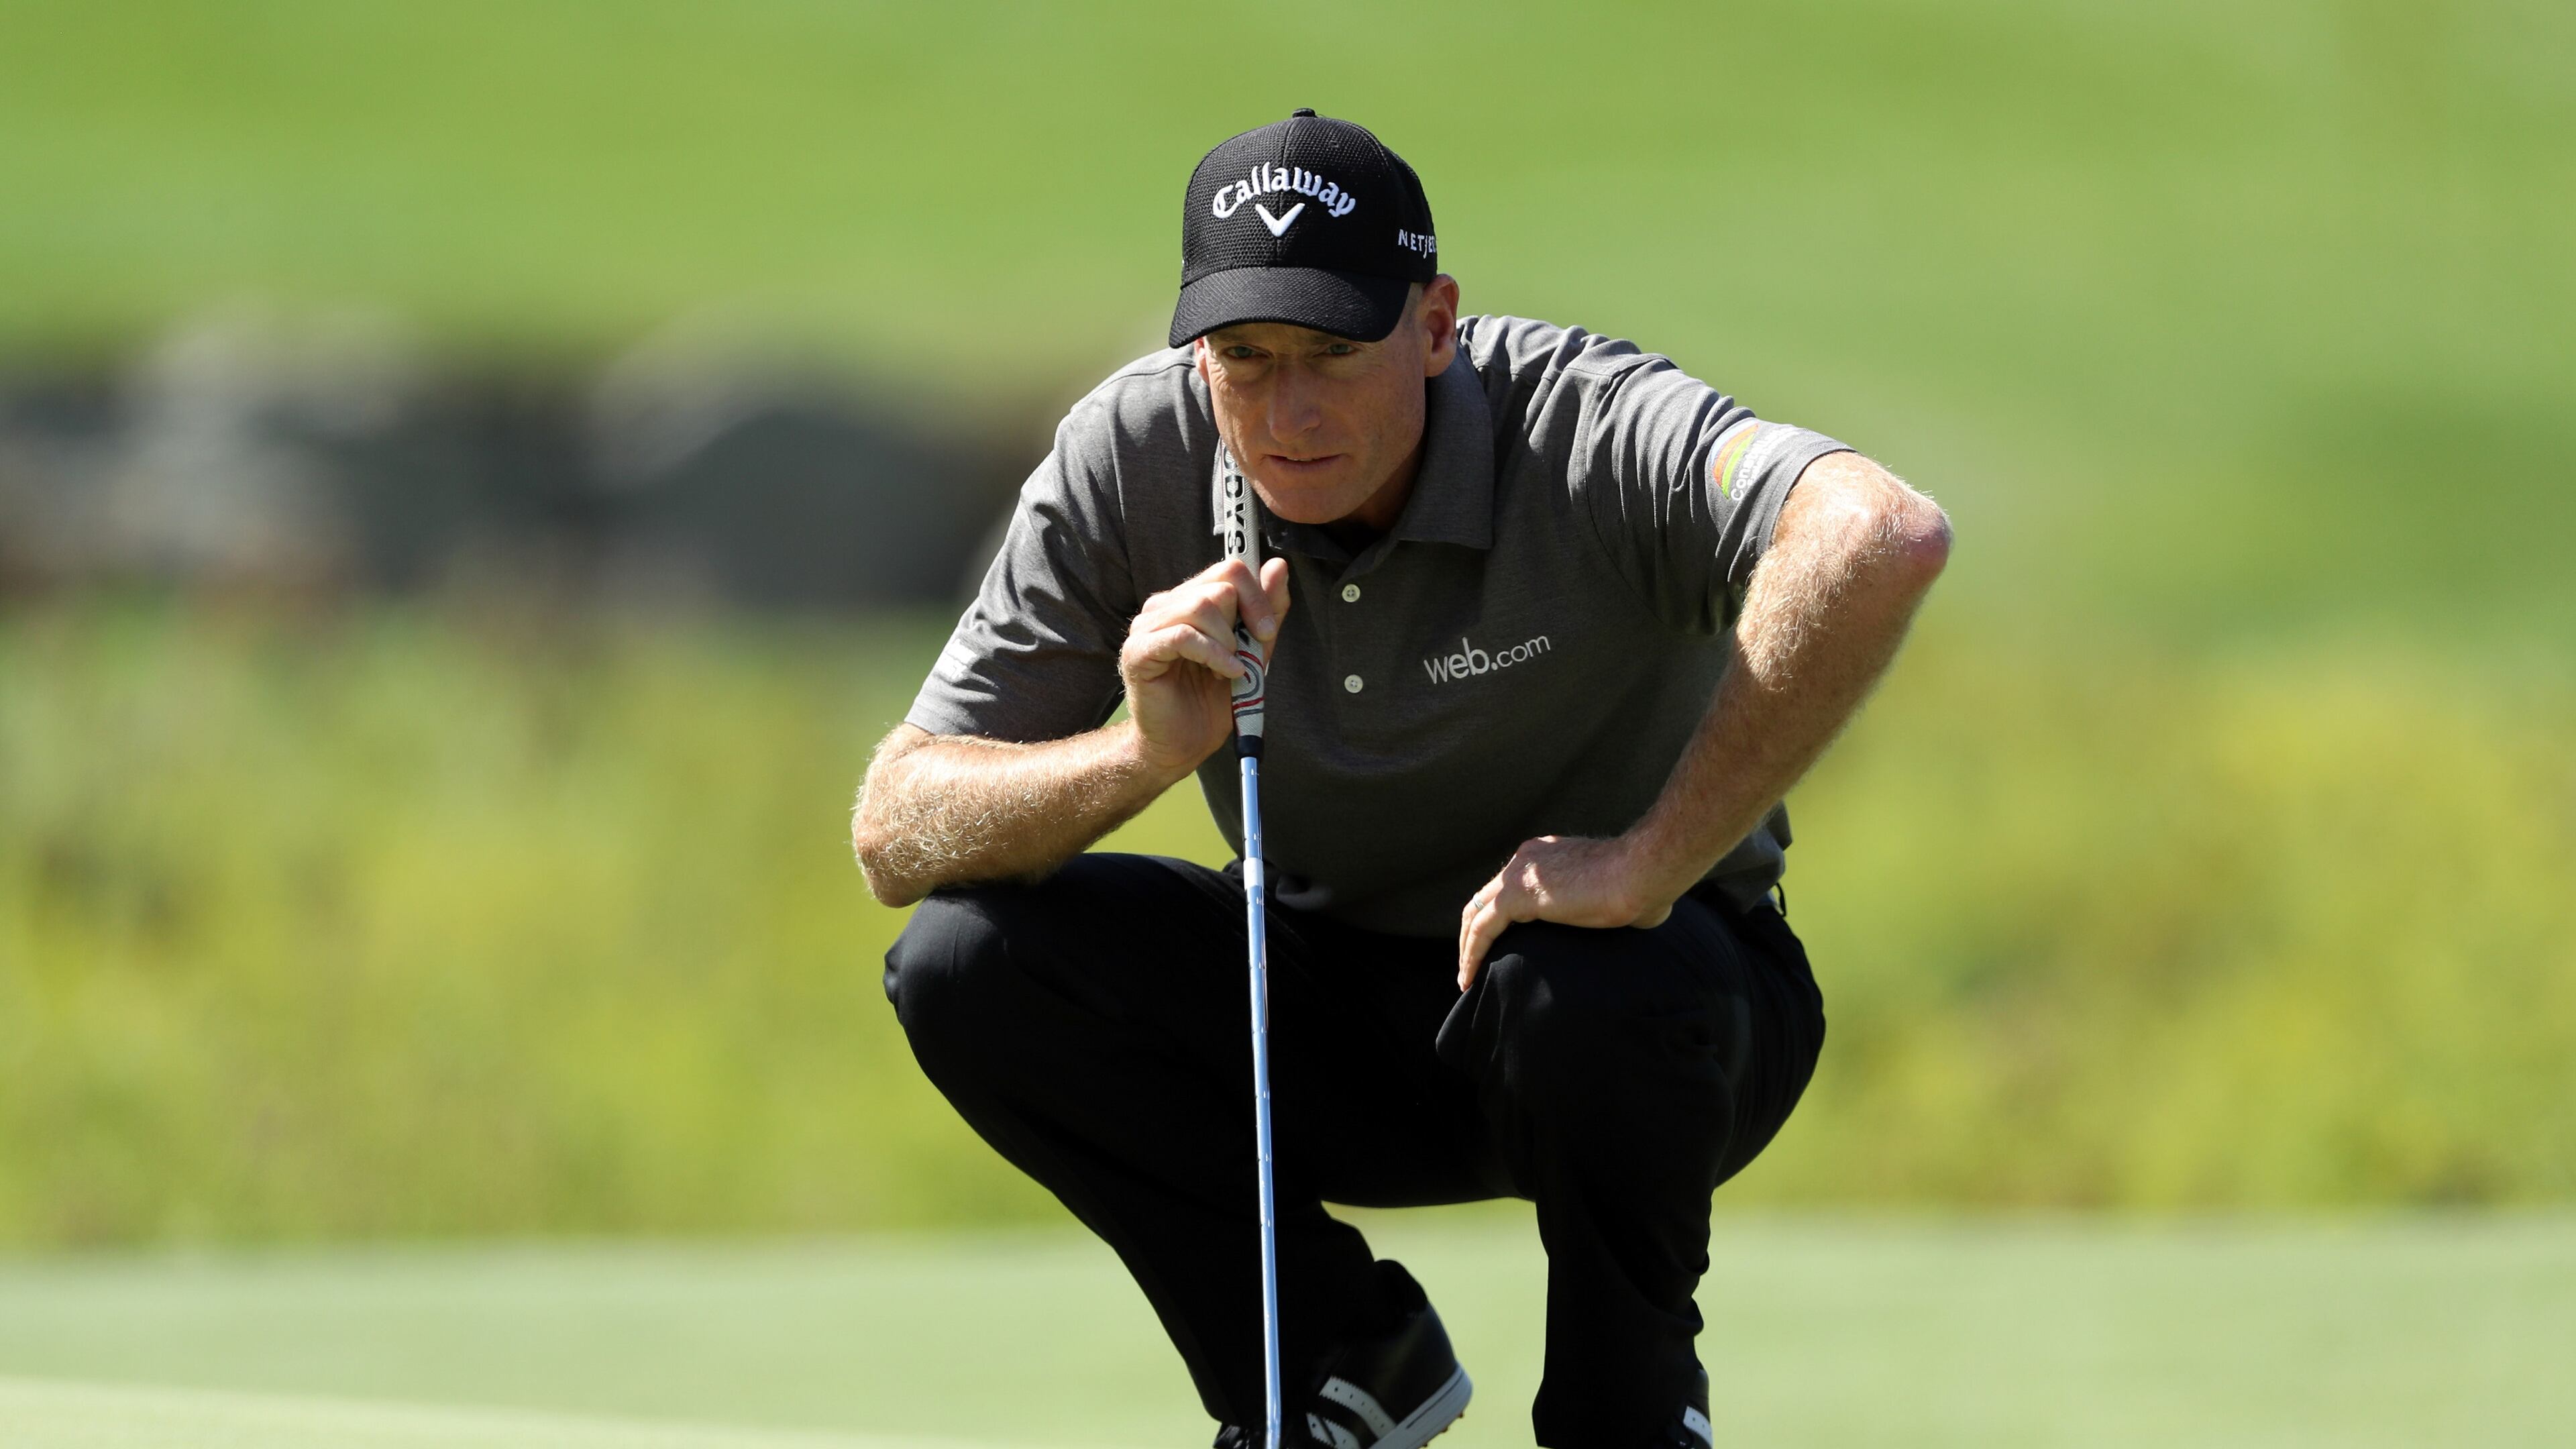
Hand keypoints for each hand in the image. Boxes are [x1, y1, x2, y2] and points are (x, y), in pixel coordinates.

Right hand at [1119, 557, 1289, 778]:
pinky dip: (1214, 654)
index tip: (1266, 631)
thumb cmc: (1211, 699)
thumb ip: (1265, 611)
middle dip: (1244, 622)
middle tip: (1245, 656)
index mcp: (1188, 600)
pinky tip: (1225, 674)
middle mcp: (1164, 607)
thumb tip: (1278, 566)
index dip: (1256, 596)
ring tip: (1228, 671)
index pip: (1228, 570)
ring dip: (1227, 642)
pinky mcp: (1138, 651)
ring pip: (1201, 605)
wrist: (1183, 743)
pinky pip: (1183, 635)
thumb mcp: (1252, 650)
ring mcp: (1147, 627)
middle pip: (1218, 585)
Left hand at [1456, 834, 1676, 989]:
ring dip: (1467, 947)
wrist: (1642, 873)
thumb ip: (1606, 904)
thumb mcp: (1617, 894)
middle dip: (1473, 933)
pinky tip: (1469, 978)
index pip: (1512, 885)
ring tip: (1467, 979)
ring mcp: (1520, 874)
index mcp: (1549, 856)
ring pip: (1475, 914)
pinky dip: (1471, 954)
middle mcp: (1527, 859)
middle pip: (1486, 898)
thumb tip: (1634, 918)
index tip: (1501, 946)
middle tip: (1473, 965)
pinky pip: (1480, 929)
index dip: (1500, 916)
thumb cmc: (1644, 886)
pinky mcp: (1517, 895)